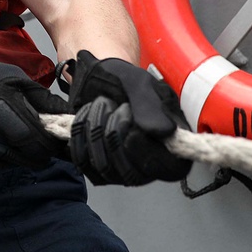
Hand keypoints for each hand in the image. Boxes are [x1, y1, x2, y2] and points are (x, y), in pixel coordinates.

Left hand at [68, 50, 191, 185]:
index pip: (168, 169)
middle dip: (115, 130)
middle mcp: (149, 164)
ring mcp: (122, 171)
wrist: (95, 78)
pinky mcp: (96, 169)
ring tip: (103, 106)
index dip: (147, 153)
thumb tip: (165, 132)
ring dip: (96, 127)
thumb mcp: (139, 83)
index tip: (131, 128)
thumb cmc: (123, 80)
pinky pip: (82, 161)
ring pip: (103, 166)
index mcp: (172, 143)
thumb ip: (151, 106)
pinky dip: (80, 133)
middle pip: (131, 172)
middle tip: (117, 104)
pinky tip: (88, 116)